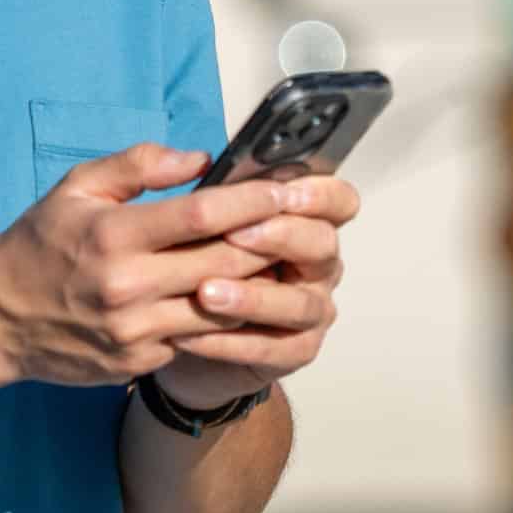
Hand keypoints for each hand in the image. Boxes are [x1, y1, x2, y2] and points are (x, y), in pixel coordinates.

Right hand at [0, 147, 324, 389]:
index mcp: (114, 235)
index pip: (202, 215)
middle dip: (271, 245)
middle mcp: (128, 286)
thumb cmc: (39, 244)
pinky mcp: (139, 362)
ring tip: (286, 264)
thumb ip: (138, 165)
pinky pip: (199, 340)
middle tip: (305, 226)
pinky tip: (247, 302)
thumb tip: (199, 158)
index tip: (286, 190)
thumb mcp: (77, 187)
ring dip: (259, 288)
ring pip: (222, 310)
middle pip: (225, 265)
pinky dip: (226, 319)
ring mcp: (135, 331)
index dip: (252, 202)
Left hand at [158, 170, 360, 404]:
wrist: (176, 334)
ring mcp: (310, 309)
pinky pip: (273, 349)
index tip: (282, 192)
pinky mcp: (293, 350)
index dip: (320, 194)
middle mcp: (316, 264)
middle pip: (323, 244)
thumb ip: (188, 185)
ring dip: (253, 297)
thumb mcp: (180, 218)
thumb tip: (196, 161)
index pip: (337, 200)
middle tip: (236, 235)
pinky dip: (231, 343)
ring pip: (299, 302)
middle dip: (282, 237)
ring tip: (204, 292)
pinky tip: (190, 335)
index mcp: (302, 221)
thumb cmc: (189, 266)